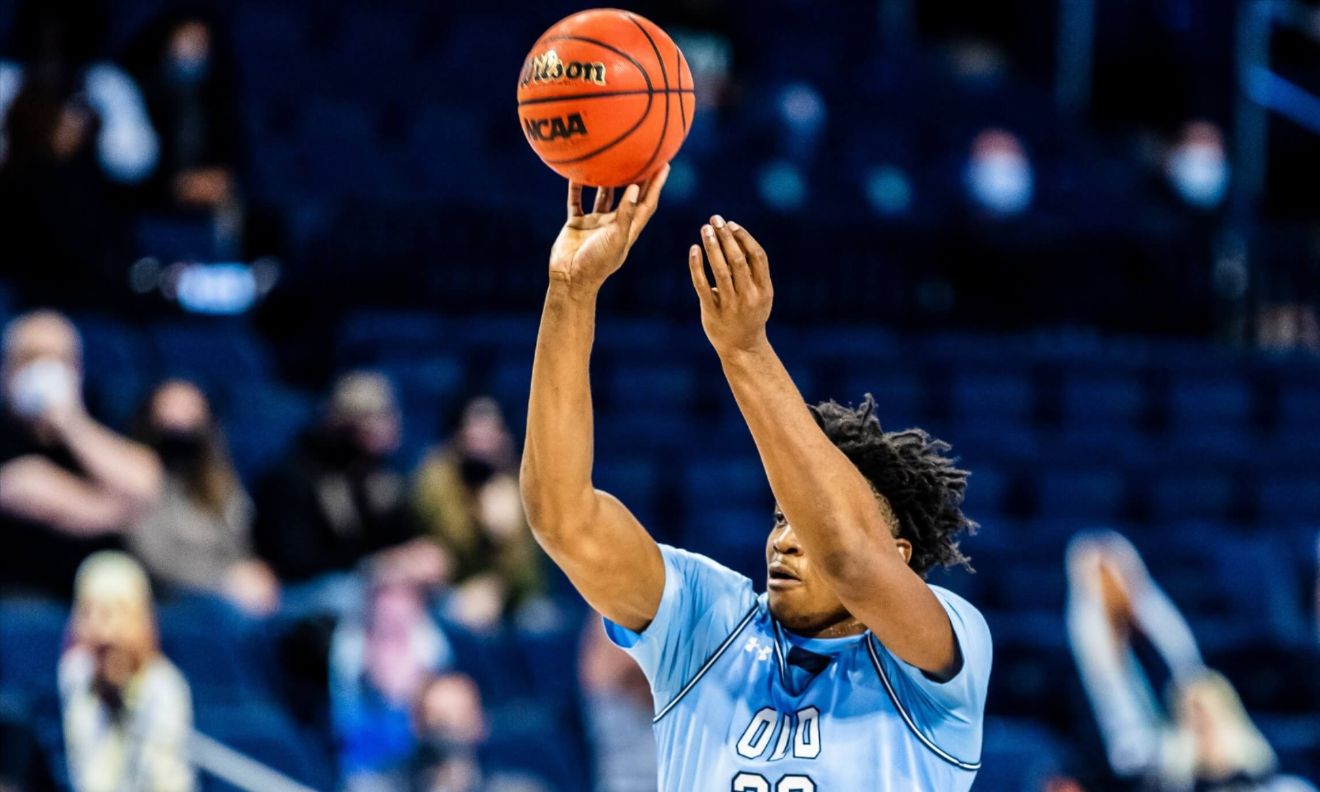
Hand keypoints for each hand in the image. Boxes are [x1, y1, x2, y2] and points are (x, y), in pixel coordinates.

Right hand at [549, 166, 668, 298]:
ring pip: (603, 195)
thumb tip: (636, 188)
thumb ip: (625, 214)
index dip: (657, 185)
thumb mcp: (616, 238)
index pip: (647, 203)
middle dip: (638, 176)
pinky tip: (574, 172)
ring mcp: (595, 223)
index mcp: (628, 229)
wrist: (570, 279)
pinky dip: (576, 188)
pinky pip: (576, 201)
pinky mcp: (577, 224)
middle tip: (643, 154)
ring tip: (612, 157)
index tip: (665, 164)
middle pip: (629, 195)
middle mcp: (614, 223)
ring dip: (607, 179)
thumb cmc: (597, 263)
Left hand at [688, 216, 773, 355]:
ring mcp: (731, 305)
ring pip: (720, 270)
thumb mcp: (761, 293)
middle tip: (715, 219)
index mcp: (764, 289)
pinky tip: (694, 249)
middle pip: (738, 260)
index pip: (757, 256)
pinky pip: (702, 285)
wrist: (743, 347)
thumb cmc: (750, 314)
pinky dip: (697, 266)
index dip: (744, 237)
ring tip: (705, 229)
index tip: (731, 224)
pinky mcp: (712, 312)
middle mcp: (749, 296)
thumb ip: (753, 271)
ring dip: (712, 246)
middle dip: (726, 237)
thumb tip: (737, 238)